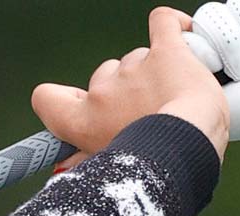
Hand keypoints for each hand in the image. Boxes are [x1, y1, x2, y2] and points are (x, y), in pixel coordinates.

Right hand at [33, 7, 229, 171]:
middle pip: (103, 76)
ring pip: (137, 59)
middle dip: (124, 89)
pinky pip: (164, 23)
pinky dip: (172, 26)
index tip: (79, 104)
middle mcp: (101, 93)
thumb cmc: (155, 165)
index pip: (47, 99)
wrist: (193, 144)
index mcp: (83, 123)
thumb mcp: (111, 169)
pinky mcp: (165, 51)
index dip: (61, 99)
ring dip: (153, 71)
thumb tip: (62, 169)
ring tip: (175, 96)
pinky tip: (182, 34)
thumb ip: (82, 162)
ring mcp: (133, 69)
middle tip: (148, 111)